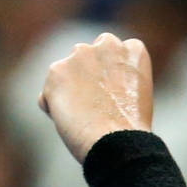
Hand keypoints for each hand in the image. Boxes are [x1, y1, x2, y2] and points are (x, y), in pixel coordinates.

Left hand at [39, 32, 153, 162]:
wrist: (115, 142)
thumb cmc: (129, 128)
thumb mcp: (136, 95)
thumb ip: (117, 78)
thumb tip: (91, 82)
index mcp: (132, 51)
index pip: (115, 50)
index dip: (111, 72)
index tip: (113, 92)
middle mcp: (107, 45)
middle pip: (88, 55)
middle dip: (87, 73)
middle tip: (94, 103)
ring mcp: (80, 55)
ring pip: (67, 70)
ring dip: (69, 87)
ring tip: (83, 116)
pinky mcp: (56, 71)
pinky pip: (50, 89)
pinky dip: (54, 105)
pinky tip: (70, 122)